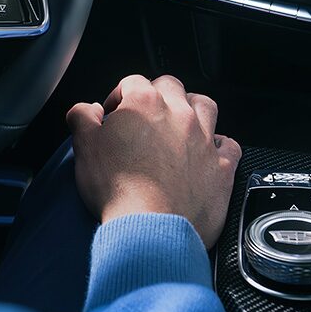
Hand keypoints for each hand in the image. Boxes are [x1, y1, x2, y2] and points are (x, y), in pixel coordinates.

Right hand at [67, 74, 240, 248]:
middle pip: (171, 86)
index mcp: (144, 103)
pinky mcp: (221, 167)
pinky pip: (229, 145)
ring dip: (192, 109)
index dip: (119, 95)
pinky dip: (219, 146)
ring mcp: (203, 139)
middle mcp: (178, 114)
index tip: (112, 113)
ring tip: (180, 122)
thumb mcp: (85, 147)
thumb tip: (86, 109)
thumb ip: (82, 117)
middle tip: (144, 115)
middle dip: (156, 94)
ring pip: (205, 105)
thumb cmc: (118, 190)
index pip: (132, 82)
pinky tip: (209, 152)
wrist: (150, 229)